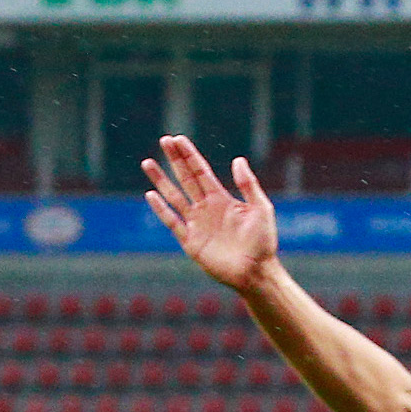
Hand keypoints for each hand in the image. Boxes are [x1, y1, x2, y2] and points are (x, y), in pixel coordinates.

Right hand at [141, 135, 279, 292]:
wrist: (255, 272)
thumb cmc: (263, 242)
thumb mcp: (261, 209)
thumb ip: (248, 185)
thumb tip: (238, 159)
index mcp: (222, 199)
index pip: (201, 172)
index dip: (189, 155)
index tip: (177, 139)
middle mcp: (207, 208)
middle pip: (186, 179)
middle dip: (175, 160)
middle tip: (164, 140)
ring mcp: (197, 224)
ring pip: (174, 197)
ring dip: (161, 180)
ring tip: (147, 162)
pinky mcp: (190, 242)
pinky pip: (172, 222)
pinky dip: (161, 209)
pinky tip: (150, 195)